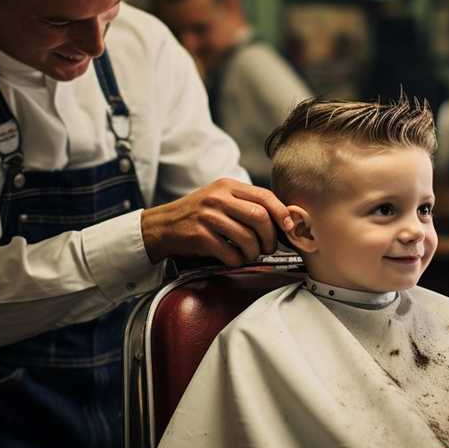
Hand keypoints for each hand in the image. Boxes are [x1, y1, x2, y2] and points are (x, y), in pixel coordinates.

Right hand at [141, 178, 293, 266]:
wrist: (160, 226)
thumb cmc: (195, 216)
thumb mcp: (218, 199)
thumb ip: (244, 204)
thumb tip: (281, 220)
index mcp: (226, 186)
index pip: (265, 196)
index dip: (282, 213)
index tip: (288, 227)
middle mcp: (217, 198)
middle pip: (260, 217)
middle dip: (270, 238)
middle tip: (267, 248)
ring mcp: (208, 216)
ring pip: (247, 238)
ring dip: (253, 253)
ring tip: (248, 255)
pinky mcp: (199, 236)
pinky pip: (230, 253)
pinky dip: (237, 261)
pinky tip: (232, 259)